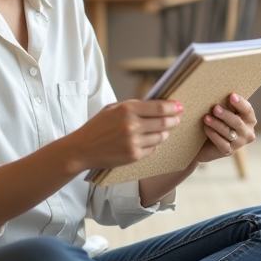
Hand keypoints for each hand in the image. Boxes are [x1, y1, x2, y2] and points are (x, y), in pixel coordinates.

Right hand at [65, 100, 182, 171]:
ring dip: (165, 133)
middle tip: (177, 119)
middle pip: (164, 122)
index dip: (173, 106)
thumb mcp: (112, 109)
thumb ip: (133, 106)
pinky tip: (149, 141)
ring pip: (161, 137)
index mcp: (126, 109)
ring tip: (163, 130)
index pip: (159, 107)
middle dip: (174, 120)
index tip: (179, 106)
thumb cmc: (97, 127)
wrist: (82, 149)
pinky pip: (153, 149)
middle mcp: (131, 125)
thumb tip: (157, 105)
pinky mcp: (134, 156)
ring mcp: (133, 142)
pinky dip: (154, 145)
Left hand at [193, 93, 256, 163]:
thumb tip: (217, 92)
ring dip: (216, 124)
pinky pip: (222, 143)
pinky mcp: (228, 151)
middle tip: (215, 108)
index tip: (231, 95)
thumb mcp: (222, 113)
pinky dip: (213, 135)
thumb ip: (224, 105)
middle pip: (238, 122)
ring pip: (229, 132)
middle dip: (226, 115)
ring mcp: (239, 143)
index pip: (248, 110)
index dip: (240, 103)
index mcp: (249, 119)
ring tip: (206, 118)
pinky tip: (206, 128)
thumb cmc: (216, 123)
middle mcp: (247, 132)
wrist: (204, 144)